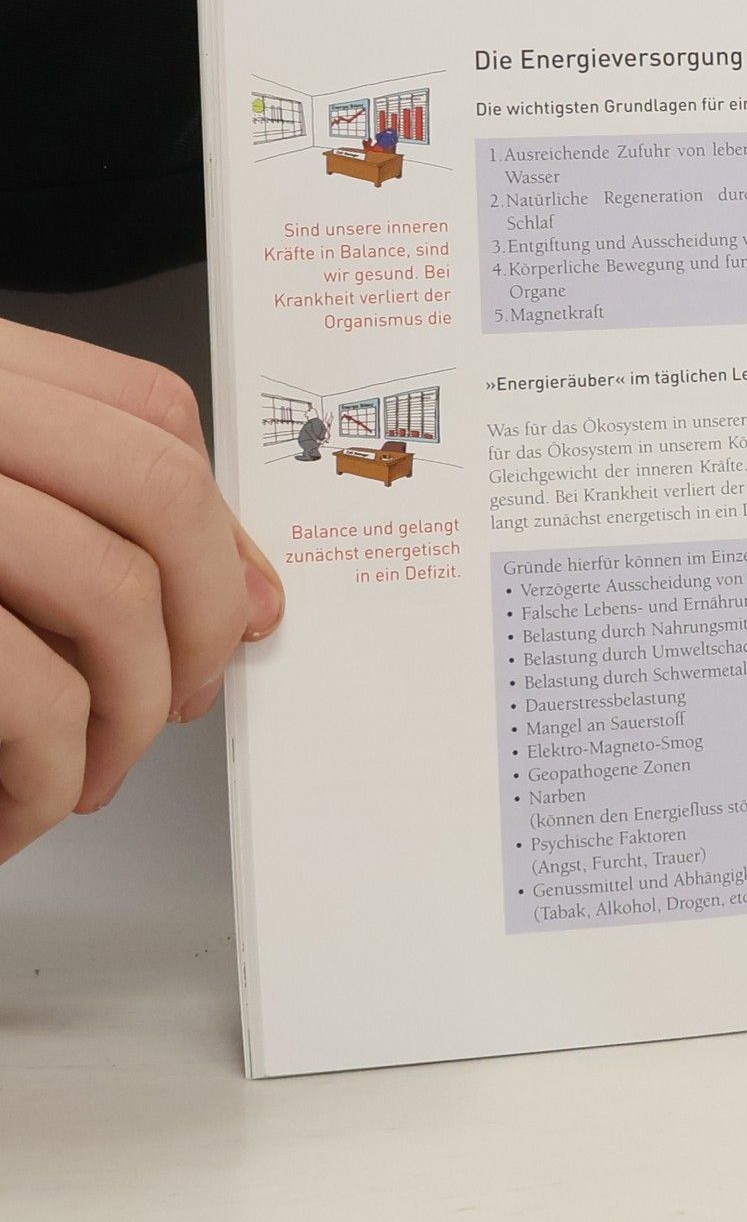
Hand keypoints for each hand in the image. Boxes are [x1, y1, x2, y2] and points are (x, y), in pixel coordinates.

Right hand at [0, 321, 283, 863]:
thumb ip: (79, 518)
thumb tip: (248, 593)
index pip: (149, 412)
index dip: (223, 522)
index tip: (243, 609)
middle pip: (153, 490)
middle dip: (202, 616)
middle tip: (181, 700)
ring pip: (108, 591)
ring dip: (127, 713)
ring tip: (86, 773)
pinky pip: (28, 689)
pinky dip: (48, 773)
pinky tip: (20, 809)